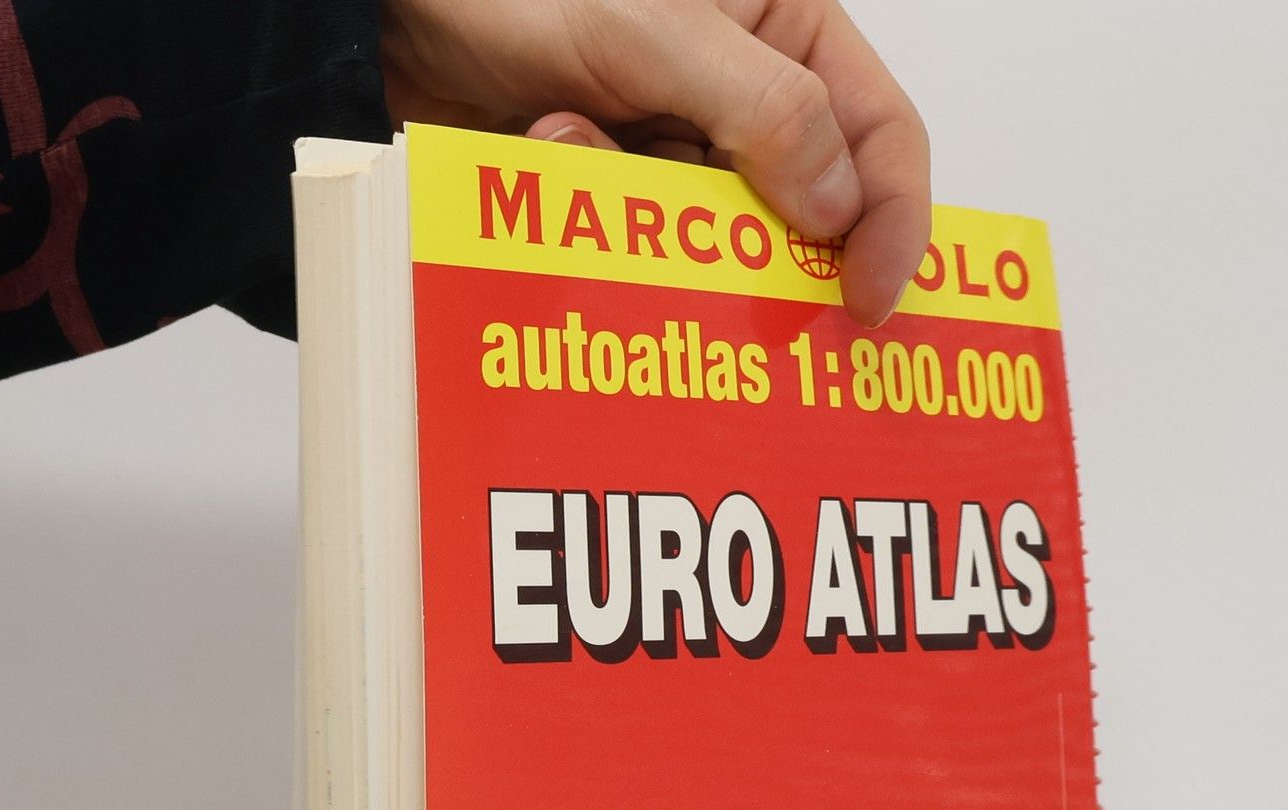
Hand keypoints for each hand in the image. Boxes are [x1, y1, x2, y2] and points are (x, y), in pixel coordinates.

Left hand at [381, 0, 930, 324]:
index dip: (891, 223)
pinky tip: (551, 153)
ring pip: (719, 238)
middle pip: (808, 207)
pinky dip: (606, 228)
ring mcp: (681, 141)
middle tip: (741, 300)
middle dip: (767, 250)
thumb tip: (840, 208)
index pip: (879, 136)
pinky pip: (646, 242)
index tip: (868, 302)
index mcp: (787, 26)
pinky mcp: (621, 183)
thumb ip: (764, 111)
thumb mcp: (655, 28)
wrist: (395, 5)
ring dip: (661, 231)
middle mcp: (746, 88)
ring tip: (584, 154)